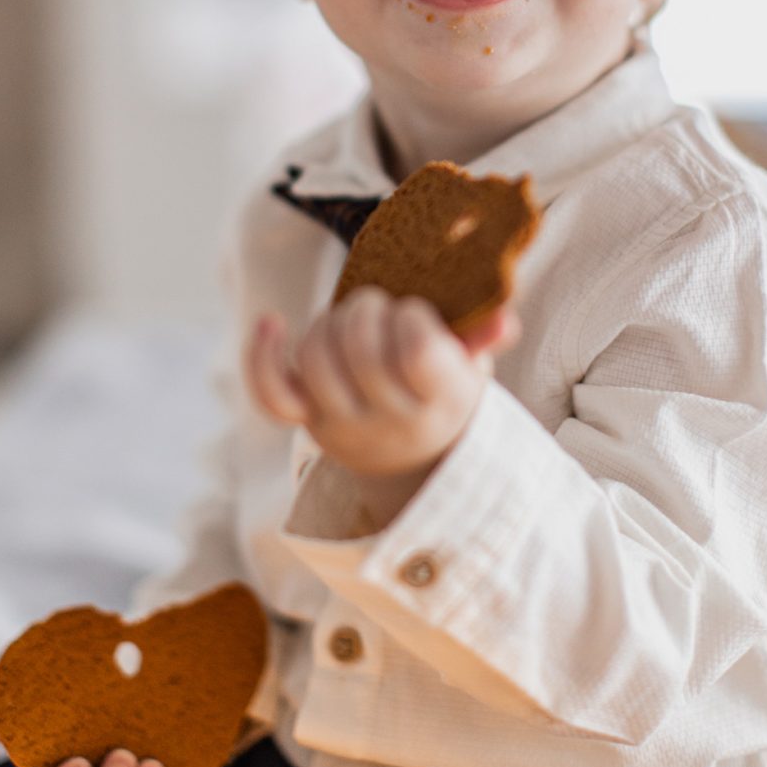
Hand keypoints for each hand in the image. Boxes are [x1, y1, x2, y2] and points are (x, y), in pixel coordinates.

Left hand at [245, 289, 519, 520]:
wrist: (416, 459)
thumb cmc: (447, 395)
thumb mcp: (474, 369)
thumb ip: (484, 339)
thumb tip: (504, 320)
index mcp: (440, 403)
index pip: (416, 353)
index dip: (411, 318)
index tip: (416, 313)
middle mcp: (388, 422)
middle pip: (360, 350)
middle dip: (368, 311)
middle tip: (383, 307)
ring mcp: (342, 425)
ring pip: (316, 360)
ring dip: (330, 322)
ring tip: (352, 318)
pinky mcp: (308, 422)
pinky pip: (271, 394)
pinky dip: (262, 355)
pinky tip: (272, 321)